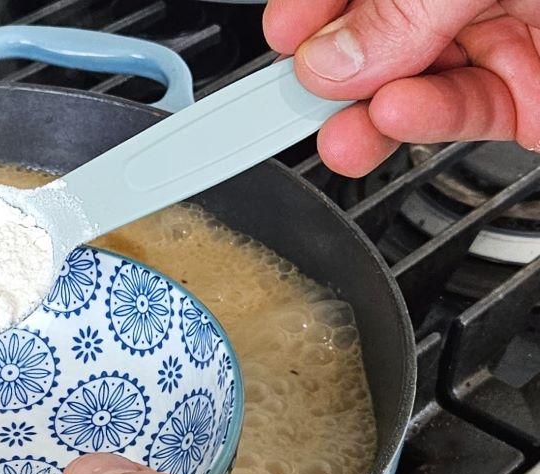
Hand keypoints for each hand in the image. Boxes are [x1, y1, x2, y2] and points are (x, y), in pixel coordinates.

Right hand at [264, 0, 539, 176]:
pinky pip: (457, 115)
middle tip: (299, 98)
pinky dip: (419, 124)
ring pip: (406, 86)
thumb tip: (330, 60)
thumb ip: (401, 11)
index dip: (311, 10)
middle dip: (330, 75)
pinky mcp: (524, 98)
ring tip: (341, 136)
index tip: (283, 37)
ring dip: (364, 117)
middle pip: (371, 39)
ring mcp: (497, 40)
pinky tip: (392, 120)